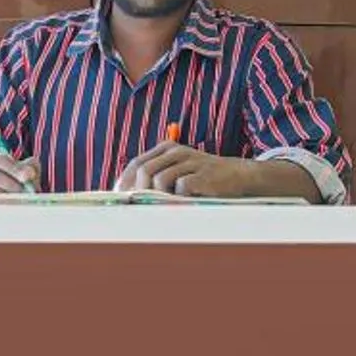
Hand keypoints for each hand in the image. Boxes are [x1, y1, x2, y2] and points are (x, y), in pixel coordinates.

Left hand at [114, 144, 261, 197]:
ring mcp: (190, 161)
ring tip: (165, 205)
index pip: (136, 163)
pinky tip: (184, 202)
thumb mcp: (177, 172)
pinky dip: (178, 198)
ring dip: (159, 196)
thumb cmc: (203, 179)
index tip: (119, 198)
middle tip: (139, 207)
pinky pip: (180, 187)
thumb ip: (156, 179)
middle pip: (145, 170)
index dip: (125, 182)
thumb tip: (129, 197)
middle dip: (138, 191)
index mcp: (166, 149)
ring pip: (160, 179)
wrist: (237, 176)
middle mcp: (176, 151)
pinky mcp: (202, 174)